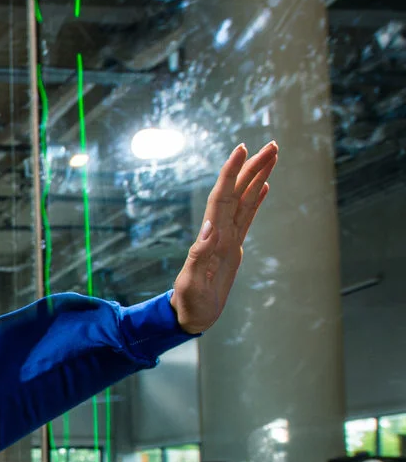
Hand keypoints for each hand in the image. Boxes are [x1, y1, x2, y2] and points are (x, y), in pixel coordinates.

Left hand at [171, 140, 277, 333]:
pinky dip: (256, 200)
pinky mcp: (233, 247)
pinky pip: (247, 218)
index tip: (242, 149)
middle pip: (237, 192)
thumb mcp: (193, 283)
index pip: (222, 197)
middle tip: (272, 145)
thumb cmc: (189, 303)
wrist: (190, 316)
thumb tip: (209, 228)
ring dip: (257, 178)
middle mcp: (219, 232)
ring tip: (272, 156)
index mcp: (211, 237)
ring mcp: (227, 238)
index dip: (231, 173)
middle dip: (252, 167)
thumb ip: (199, 257)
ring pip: (244, 200)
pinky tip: (264, 187)